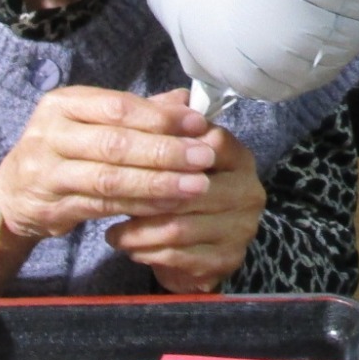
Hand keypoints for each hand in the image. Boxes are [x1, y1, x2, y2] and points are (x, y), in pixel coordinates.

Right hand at [0, 88, 214, 288]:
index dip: (161, 117)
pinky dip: (140, 206)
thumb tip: (187, 102)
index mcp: (62, 104)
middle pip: (115, 144)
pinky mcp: (51, 206)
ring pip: (110, 179)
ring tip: (196, 185)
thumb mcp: (91, 121)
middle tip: (204, 157)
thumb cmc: (64, 149)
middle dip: (165, 152)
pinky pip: (104, 206)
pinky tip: (169, 205)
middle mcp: (49, 134)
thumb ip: (139, 111)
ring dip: (158, 183)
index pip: (118, 107)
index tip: (198, 124)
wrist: (12, 195)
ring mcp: (46, 173)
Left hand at [107, 122, 265, 292]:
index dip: (166, 151)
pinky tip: (130, 248)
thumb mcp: (175, 157)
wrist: (196, 250)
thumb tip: (172, 99)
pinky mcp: (228, 259)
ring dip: (140, 231)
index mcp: (239, 157)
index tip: (128, 158)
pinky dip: (148, 252)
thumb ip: (171, 127)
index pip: (207, 145)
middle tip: (109, 201)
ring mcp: (242, 227)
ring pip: (180, 227)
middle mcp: (249, 190)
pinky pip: (179, 257)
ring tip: (113, 232)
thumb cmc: (181, 193)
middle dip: (146, 197)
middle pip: (191, 191)